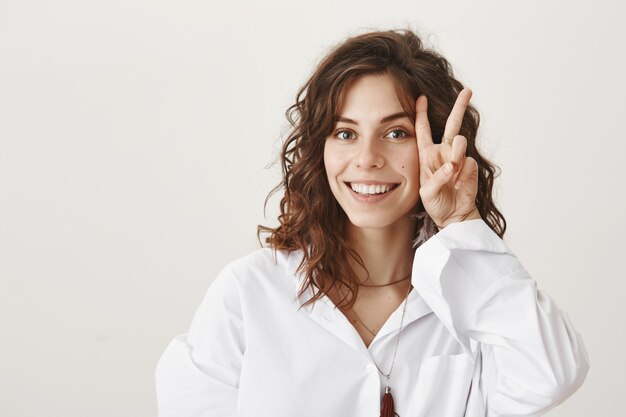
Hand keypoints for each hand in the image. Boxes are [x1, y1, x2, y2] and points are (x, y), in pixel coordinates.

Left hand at [415, 88, 480, 228]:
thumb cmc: (435, 203)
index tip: (421, 98)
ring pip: (460, 142)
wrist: (452, 215)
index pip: (423, 129)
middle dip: (460, 107)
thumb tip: (452, 165)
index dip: (421, 113)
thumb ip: (438, 178)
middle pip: (452, 124)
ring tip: (453, 171)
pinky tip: (459, 185)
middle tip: (468, 91)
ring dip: (457, 154)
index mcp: (426, 154)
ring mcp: (458, 158)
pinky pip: (468, 161)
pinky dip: (464, 173)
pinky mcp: (470, 166)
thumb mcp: (427, 193)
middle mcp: (443, 152)